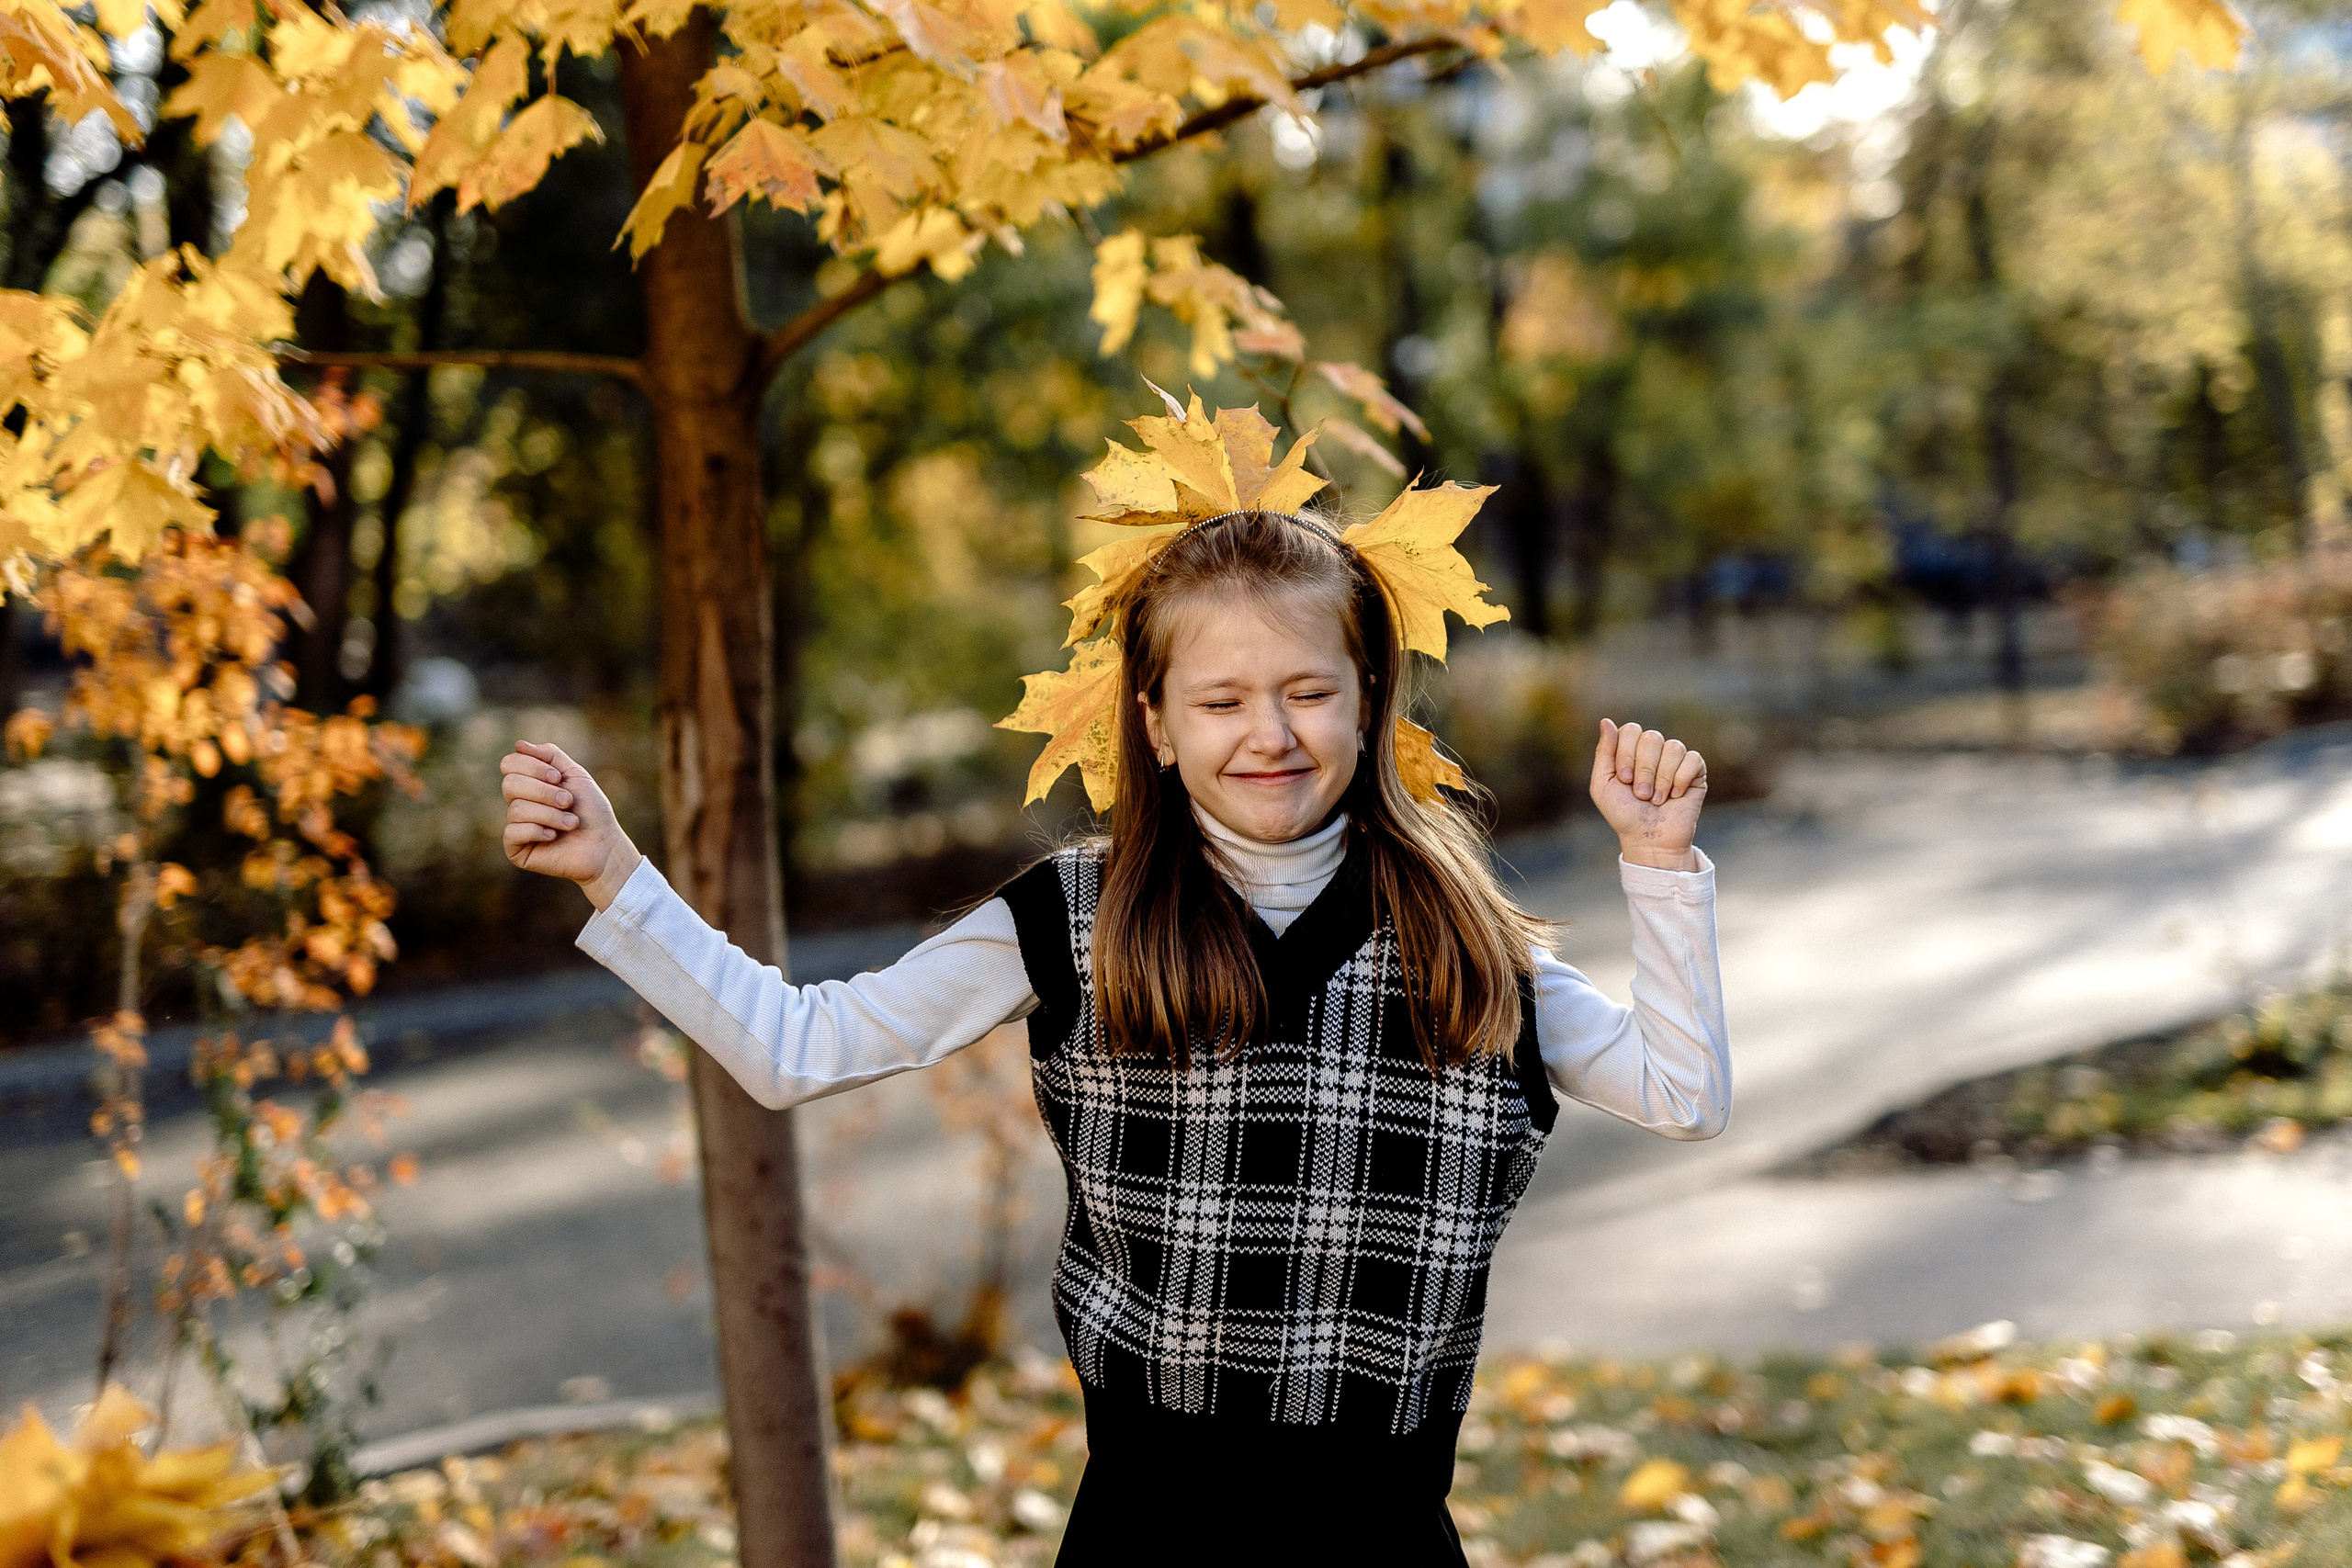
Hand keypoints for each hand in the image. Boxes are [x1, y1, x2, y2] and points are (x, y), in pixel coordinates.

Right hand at [501, 740, 641, 909]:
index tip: (558, 777)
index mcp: (529, 783)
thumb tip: (518, 744)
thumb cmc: (592, 811)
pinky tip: (554, 837)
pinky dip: (538, 831)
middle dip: (544, 792)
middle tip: (568, 801)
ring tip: (571, 823)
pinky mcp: (515, 849)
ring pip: (516, 808)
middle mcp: (518, 803)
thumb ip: (549, 756)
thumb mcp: (574, 774)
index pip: (510, 764)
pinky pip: (512, 832)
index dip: (533, 767)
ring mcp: (515, 826)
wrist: (604, 845)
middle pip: (510, 784)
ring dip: (550, 814)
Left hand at [1588, 718, 1705, 870]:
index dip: (1626, 754)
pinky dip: (1680, 780)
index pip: (1631, 730)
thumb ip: (1604, 752)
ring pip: (1672, 747)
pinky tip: (1675, 796)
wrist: (1649, 839)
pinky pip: (1692, 759)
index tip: (1624, 780)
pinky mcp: (1695, 771)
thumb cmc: (1624, 814)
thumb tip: (1606, 721)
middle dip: (1643, 769)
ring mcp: (1675, 759)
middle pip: (1651, 737)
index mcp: (1630, 749)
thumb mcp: (1603, 784)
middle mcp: (1653, 750)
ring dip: (1661, 779)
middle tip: (1641, 794)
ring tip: (1657, 799)